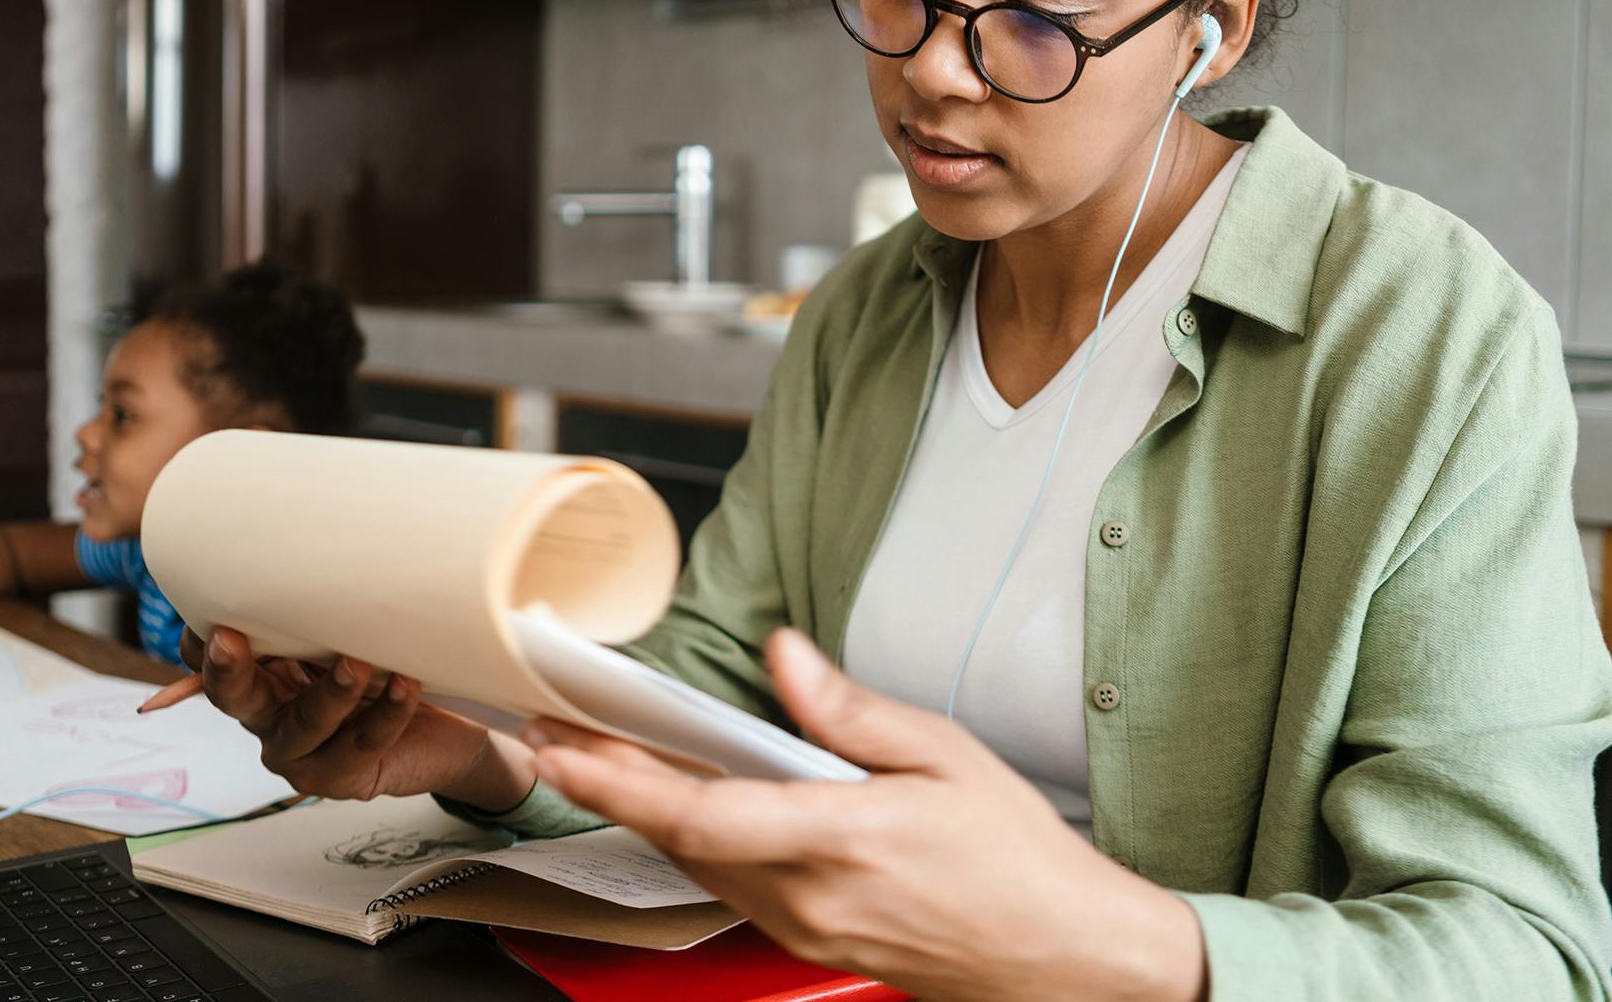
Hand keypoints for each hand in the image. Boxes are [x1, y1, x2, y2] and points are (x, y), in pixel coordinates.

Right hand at [181, 627, 538, 810]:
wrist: (435, 738)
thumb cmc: (381, 675)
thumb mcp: (342, 640)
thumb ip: (320, 616)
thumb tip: (312, 554)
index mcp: (262, 681)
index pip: (213, 666)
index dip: (203, 645)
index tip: (210, 612)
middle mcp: (270, 720)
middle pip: (234, 699)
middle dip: (228, 670)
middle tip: (227, 638)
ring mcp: (302, 756)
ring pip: (306, 724)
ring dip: (331, 692)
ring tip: (356, 663)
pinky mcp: (343, 777)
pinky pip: (364, 743)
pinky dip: (388, 712)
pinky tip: (407, 684)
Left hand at [524, 629, 1205, 1001]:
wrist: (1064, 955)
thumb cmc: (1016, 858)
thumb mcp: (947, 757)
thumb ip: (851, 710)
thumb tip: (784, 656)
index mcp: (844, 840)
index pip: (702, 814)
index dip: (620, 780)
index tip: (565, 744)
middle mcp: (812, 897)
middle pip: (678, 841)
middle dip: (603, 787)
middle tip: (547, 739)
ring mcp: (806, 929)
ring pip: (697, 867)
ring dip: (641, 814)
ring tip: (594, 758)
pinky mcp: (810, 941)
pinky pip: (730, 886)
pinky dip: (691, 841)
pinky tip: (676, 806)